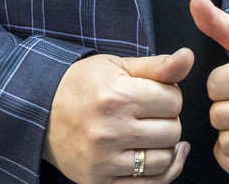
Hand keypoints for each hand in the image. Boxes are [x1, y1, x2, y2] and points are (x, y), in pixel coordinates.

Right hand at [43, 49, 191, 183]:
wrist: (41, 112)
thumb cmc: (84, 85)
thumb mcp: (118, 66)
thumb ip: (158, 65)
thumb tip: (188, 57)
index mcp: (117, 96)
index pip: (174, 100)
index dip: (170, 95)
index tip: (155, 94)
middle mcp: (110, 130)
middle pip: (172, 131)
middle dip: (169, 120)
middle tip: (152, 114)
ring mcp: (103, 160)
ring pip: (163, 159)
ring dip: (165, 147)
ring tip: (151, 134)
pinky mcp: (98, 181)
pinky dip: (161, 172)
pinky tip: (160, 156)